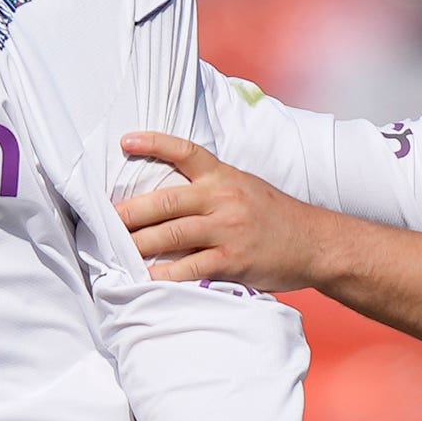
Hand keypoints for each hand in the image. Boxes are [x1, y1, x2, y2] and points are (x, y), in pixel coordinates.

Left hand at [124, 130, 336, 290]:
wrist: (316, 243)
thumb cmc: (275, 218)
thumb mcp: (245, 189)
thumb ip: (211, 190)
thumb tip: (168, 201)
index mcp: (224, 177)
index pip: (185, 151)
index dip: (154, 142)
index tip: (126, 141)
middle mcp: (223, 199)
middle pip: (165, 202)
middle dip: (129, 213)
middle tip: (105, 221)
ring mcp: (227, 230)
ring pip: (171, 235)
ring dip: (138, 245)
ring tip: (115, 251)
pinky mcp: (232, 260)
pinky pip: (189, 268)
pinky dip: (164, 275)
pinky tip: (146, 279)